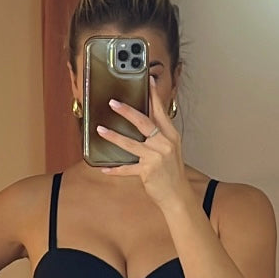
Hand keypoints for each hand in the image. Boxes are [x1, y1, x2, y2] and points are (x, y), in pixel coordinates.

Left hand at [95, 76, 188, 208]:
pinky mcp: (147, 171)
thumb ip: (159, 136)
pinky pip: (127, 169)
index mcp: (171, 135)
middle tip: (113, 103)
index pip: (160, 111)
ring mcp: (156, 157)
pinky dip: (115, 169)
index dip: (153, 96)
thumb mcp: (170, 150)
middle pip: (144, 122)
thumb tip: (145, 124)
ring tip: (100, 130)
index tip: (147, 81)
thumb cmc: (172, 173)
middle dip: (127, 111)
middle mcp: (164, 143)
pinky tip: (104, 168)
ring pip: (130, 143)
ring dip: (113, 136)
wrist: (177, 195)